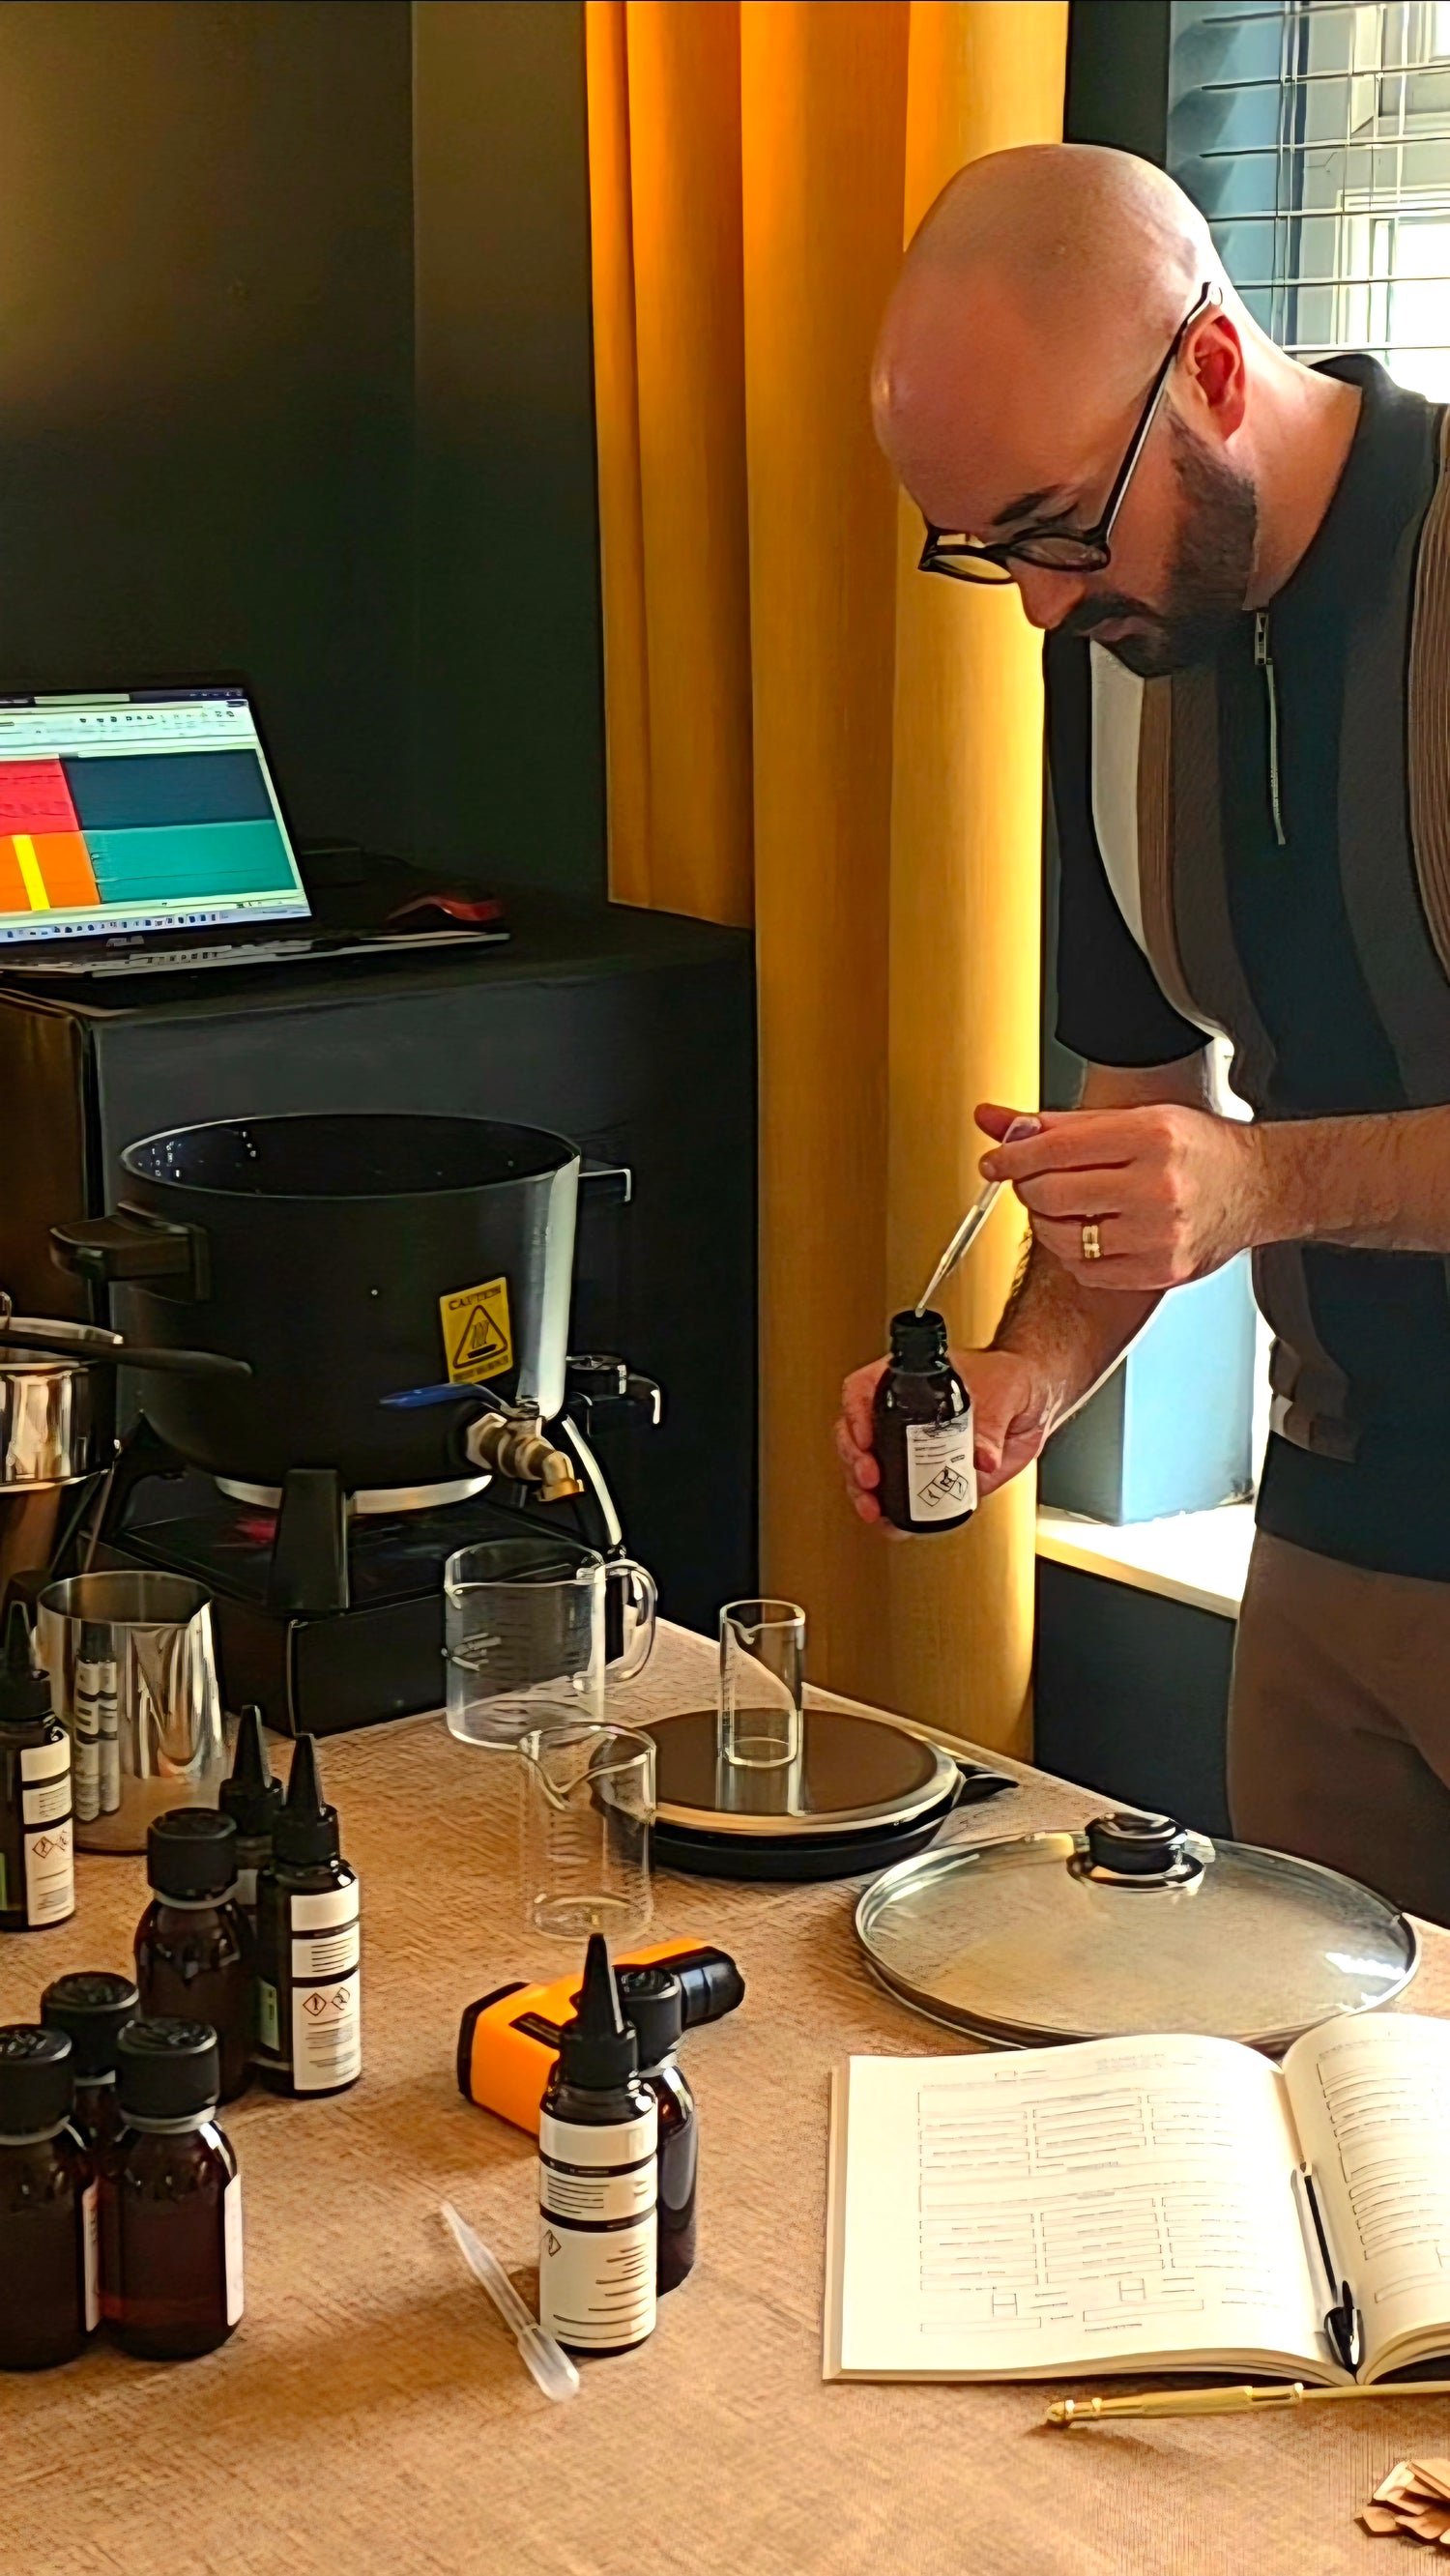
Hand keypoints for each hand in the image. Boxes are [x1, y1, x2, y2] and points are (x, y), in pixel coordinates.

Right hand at [836, 1348, 1055, 1526]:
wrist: (1034, 1400)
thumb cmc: (1011, 1379)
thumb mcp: (1002, 1393)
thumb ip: (991, 1424)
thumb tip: (983, 1457)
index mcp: (909, 1381)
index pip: (862, 1390)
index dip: (855, 1415)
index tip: (865, 1438)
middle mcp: (903, 1415)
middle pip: (856, 1435)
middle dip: (855, 1461)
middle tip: (871, 1476)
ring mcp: (913, 1448)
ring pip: (869, 1470)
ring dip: (864, 1492)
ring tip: (874, 1508)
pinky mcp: (931, 1477)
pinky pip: (901, 1497)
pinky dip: (893, 1515)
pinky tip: (893, 1524)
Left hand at [976, 1098, 1266, 1290]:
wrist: (1257, 1187)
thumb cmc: (1196, 1148)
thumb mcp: (1132, 1118)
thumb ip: (1057, 1123)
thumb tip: (993, 1121)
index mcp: (1150, 1136)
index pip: (1054, 1148)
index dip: (1011, 1156)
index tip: (995, 1161)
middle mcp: (1157, 1186)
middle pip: (1052, 1193)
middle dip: (1029, 1187)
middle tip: (1034, 1180)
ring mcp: (1160, 1234)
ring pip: (1063, 1237)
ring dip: (1047, 1221)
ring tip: (1064, 1205)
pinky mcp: (1161, 1271)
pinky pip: (1087, 1270)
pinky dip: (1074, 1253)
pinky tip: (1088, 1231)